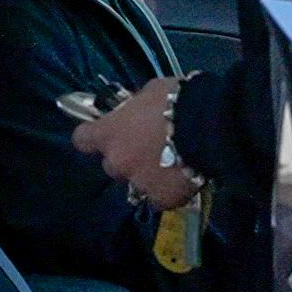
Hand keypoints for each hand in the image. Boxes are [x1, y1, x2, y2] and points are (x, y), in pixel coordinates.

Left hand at [70, 75, 197, 210]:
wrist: (209, 127)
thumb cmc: (176, 100)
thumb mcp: (149, 92)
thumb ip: (135, 107)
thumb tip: (135, 111)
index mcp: (108, 133)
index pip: (82, 140)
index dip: (92, 137)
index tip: (104, 134)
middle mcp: (117, 162)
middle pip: (112, 164)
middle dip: (126, 158)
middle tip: (149, 149)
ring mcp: (138, 183)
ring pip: (136, 183)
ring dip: (147, 175)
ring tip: (171, 166)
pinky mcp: (161, 199)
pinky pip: (159, 197)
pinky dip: (167, 190)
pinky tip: (182, 180)